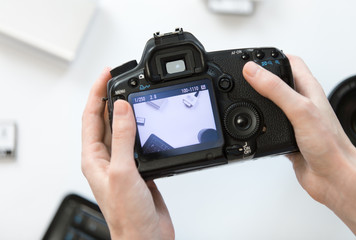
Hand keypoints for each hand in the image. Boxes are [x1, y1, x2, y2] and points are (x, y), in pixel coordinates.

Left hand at [81, 68, 174, 239]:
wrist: (146, 236)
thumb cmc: (127, 215)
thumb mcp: (123, 171)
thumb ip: (123, 138)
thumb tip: (122, 108)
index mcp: (94, 158)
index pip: (91, 117)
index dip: (97, 93)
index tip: (106, 75)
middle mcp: (106, 158)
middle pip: (105, 119)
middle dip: (111, 97)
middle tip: (120, 78)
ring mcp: (123, 162)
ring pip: (122, 128)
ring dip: (127, 110)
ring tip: (135, 93)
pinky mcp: (138, 167)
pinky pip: (137, 140)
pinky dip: (142, 126)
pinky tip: (148, 121)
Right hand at [243, 56, 355, 237]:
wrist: (333, 177)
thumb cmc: (329, 145)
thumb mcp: (299, 110)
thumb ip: (275, 89)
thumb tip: (253, 71)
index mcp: (308, 90)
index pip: (291, 62)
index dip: (272, 57)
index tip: (253, 57)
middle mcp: (301, 103)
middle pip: (278, 82)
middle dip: (260, 77)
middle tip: (244, 75)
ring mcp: (294, 120)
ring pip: (272, 104)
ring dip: (258, 101)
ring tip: (245, 96)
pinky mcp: (287, 137)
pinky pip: (269, 126)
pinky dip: (259, 124)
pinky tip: (253, 126)